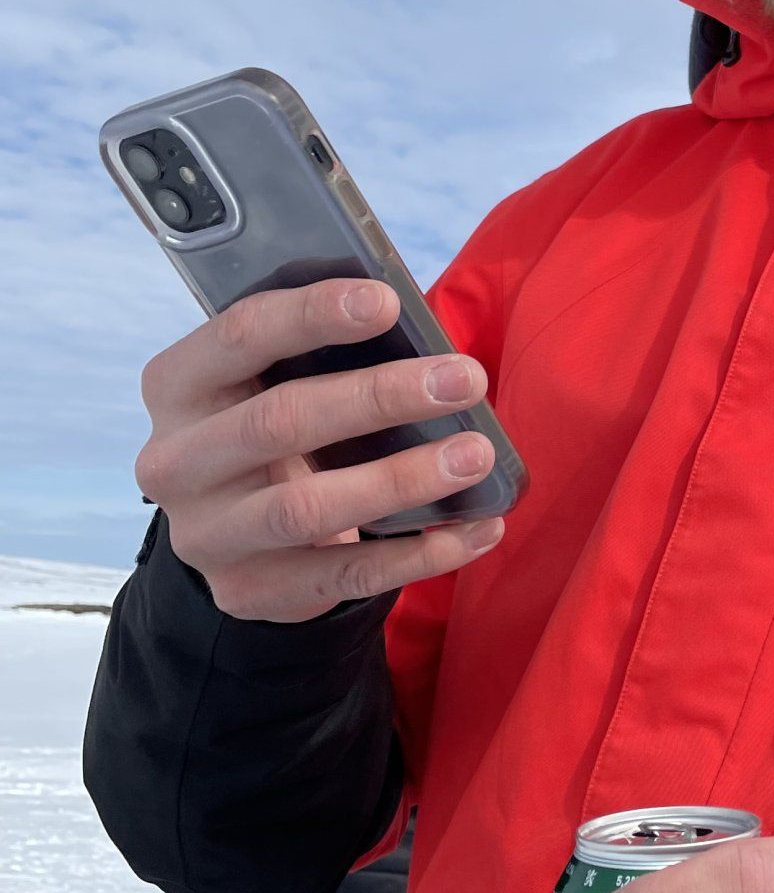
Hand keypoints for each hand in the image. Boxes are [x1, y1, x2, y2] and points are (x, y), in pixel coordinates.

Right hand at [134, 278, 504, 621]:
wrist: (235, 539)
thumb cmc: (275, 432)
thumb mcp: (270, 385)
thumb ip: (318, 356)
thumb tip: (423, 340)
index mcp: (179, 385)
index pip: (240, 336)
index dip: (312, 314)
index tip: (388, 301)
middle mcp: (176, 461)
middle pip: (279, 421)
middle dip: (379, 396)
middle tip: (464, 379)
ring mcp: (205, 535)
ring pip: (308, 508)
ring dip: (402, 479)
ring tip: (476, 456)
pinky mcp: (247, 592)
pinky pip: (344, 574)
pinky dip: (420, 553)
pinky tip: (478, 529)